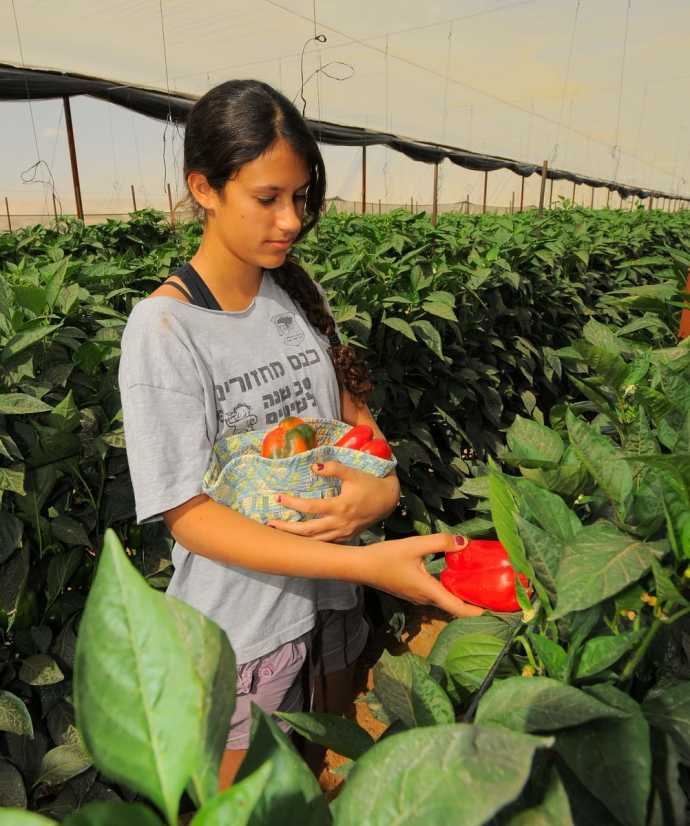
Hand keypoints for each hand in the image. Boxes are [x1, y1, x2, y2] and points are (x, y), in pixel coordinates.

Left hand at [267, 461, 399, 542]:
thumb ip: (334, 468)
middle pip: (308, 531)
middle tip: (270, 524)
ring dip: (296, 539)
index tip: (279, 497)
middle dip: (288, 528)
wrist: (388, 501)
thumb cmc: (370, 485)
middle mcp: (340, 523)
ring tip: (280, 533)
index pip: (311, 507)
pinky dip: (311, 544)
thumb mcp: (353, 473)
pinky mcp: (346, 538)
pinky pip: (326, 545)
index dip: (293, 503)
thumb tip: (314, 467)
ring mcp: (343, 534)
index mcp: (340, 506)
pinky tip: (299, 541)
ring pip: (316, 542)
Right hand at [362, 533, 484, 617]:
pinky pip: (436, 594)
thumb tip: (465, 542)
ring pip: (444, 599)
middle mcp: (425, 599)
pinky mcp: (412, 592)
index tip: (495, 608)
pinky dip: (448, 588)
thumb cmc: (386, 557)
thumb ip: (440, 542)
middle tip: (490, 589)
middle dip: (473, 600)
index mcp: (429, 591)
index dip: (477, 611)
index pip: (458, 609)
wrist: (361, 566)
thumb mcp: (415, 545)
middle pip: (454, 605)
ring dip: (460, 593)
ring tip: (476, 580)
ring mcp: (417, 597)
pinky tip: (452, 574)